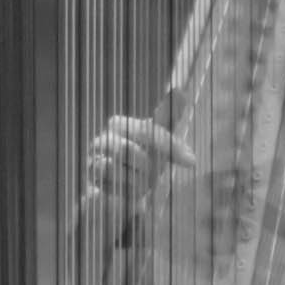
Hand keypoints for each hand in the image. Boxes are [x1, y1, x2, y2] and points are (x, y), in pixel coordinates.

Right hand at [81, 115, 195, 236]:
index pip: (146, 131)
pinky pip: (103, 190)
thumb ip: (170, 113)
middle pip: (127, 151)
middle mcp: (102, 141)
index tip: (191, 161)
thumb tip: (181, 90)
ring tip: (140, 181)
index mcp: (118, 124)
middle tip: (154, 171)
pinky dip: (114, 194)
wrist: (129, 187)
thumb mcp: (161, 135)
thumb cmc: (146, 155)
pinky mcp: (92, 187)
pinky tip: (116, 193)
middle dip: (147, 165)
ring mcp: (94, 162)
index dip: (169, 145)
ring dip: (136, 181)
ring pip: (116, 171)